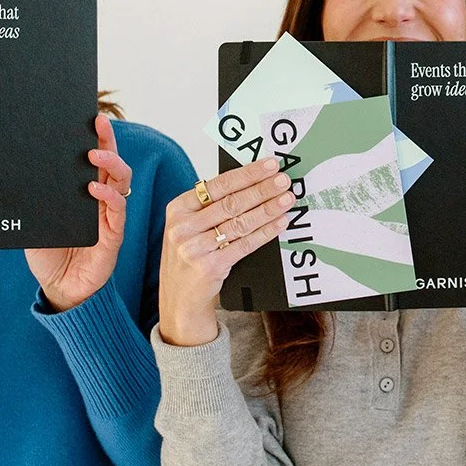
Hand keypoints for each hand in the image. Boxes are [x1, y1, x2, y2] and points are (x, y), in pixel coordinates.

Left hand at [27, 115, 132, 310]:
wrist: (58, 289)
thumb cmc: (47, 254)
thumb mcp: (33, 220)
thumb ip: (33, 200)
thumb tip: (14, 172)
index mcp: (82, 192)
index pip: (93, 159)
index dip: (96, 138)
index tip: (90, 117)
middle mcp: (100, 199)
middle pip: (111, 162)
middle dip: (107, 140)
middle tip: (98, 124)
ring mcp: (109, 215)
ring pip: (121, 180)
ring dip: (111, 164)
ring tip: (95, 154)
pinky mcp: (113, 234)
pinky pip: (118, 209)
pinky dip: (109, 196)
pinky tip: (95, 189)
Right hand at [158, 158, 293, 346]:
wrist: (178, 300)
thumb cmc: (189, 256)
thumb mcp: (189, 227)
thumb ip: (210, 206)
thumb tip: (251, 182)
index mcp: (178, 209)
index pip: (217, 185)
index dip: (246, 174)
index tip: (269, 165)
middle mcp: (183, 227)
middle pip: (231, 202)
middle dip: (261, 189)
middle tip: (284, 180)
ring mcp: (195, 248)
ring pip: (239, 223)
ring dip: (267, 209)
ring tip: (287, 199)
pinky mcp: (210, 267)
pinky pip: (245, 245)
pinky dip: (265, 232)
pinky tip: (280, 223)